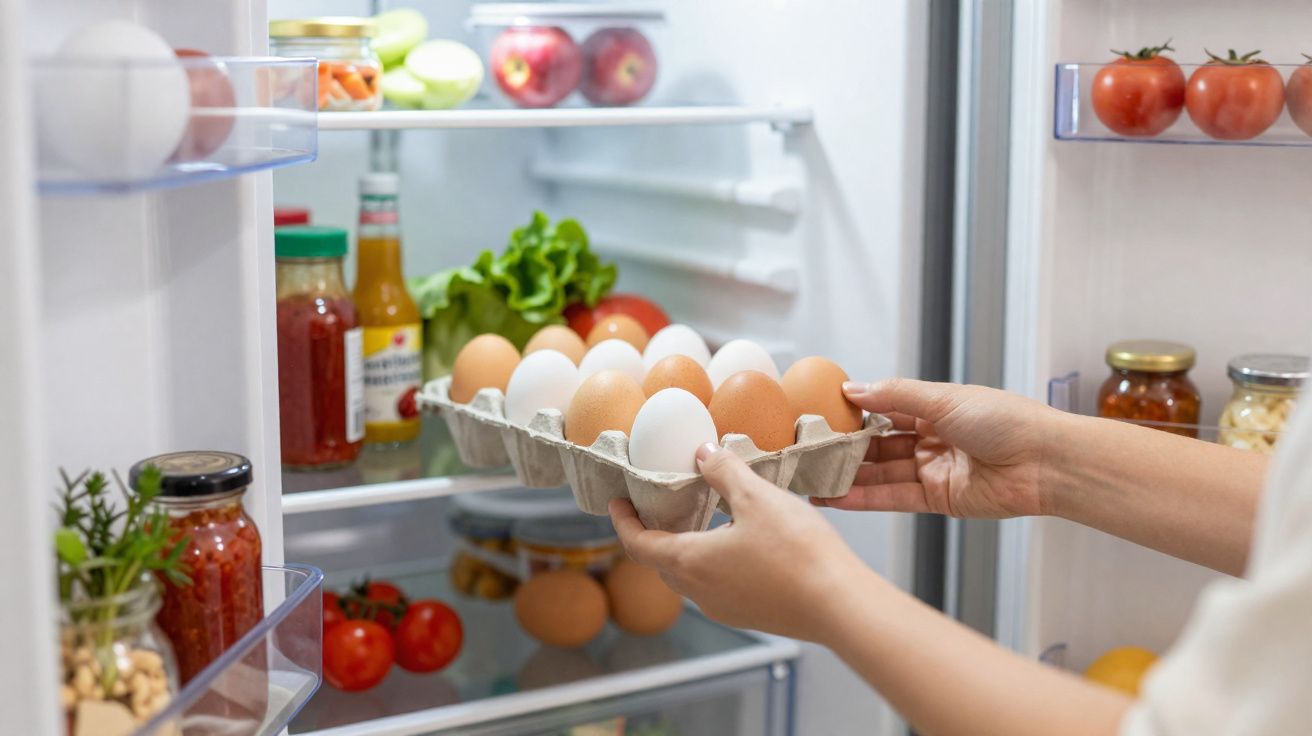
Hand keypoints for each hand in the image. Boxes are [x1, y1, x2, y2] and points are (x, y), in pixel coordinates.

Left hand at [609, 444, 873, 641]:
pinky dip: (713, 563)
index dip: (623, 522)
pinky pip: (718, 587)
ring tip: (699, 520)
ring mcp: (725, 608)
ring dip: (686, 549)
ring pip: (690, 577)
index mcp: (690, 562)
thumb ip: (724, 471)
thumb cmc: (798, 552)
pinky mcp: (750, 615)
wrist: (840, 606)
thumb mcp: (757, 497)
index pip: (638, 545)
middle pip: (662, 563)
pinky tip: (738, 544)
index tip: (617, 504)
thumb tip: (702, 453)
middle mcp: (700, 592)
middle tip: (658, 507)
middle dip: (654, 534)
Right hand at [815, 379, 1062, 518]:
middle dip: (845, 450)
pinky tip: (835, 497)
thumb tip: (852, 388)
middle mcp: (932, 439)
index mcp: (936, 408)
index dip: (853, 414)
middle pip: (878, 445)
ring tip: (811, 479)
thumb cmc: (1007, 421)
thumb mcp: (944, 398)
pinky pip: (894, 499)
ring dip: (848, 478)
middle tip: (808, 453)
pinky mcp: (938, 500)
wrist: (1047, 463)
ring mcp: (934, 470)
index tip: (820, 416)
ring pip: (881, 474)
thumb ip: (894, 395)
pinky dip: (864, 499)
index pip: (884, 409)